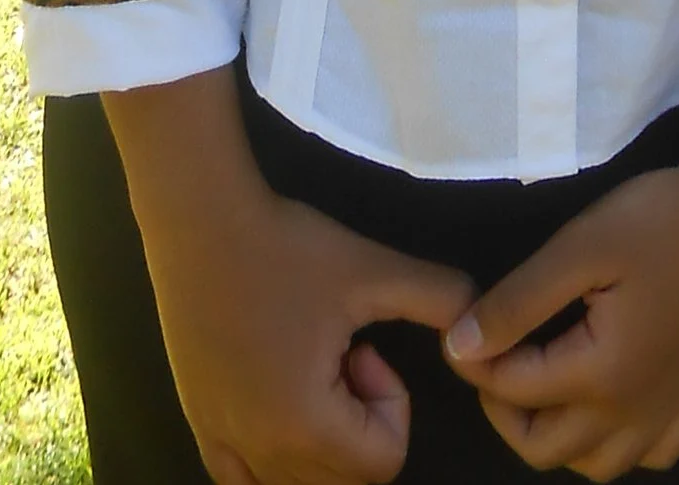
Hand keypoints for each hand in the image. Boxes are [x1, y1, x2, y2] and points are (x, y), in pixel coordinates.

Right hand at [106, 73, 473, 484]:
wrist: (201, 219)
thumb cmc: (285, 246)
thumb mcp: (370, 268)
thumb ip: (437, 296)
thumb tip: (479, 320)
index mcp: (306, 424)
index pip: (383, 462)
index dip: (391, 403)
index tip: (365, 346)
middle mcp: (261, 450)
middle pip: (344, 478)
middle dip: (358, 421)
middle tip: (339, 353)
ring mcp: (224, 442)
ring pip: (297, 482)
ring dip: (319, 436)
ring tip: (307, 366)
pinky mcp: (199, 425)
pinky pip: (244, 479)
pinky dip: (271, 458)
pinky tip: (273, 398)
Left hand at [440, 145, 678, 476]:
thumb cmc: (663, 218)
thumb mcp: (580, 247)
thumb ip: (518, 302)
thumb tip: (460, 346)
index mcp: (602, 375)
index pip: (513, 389)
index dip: (474, 360)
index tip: (456, 327)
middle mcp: (636, 412)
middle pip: (545, 447)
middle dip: (504, 409)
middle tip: (495, 354)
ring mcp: (673, 411)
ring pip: (597, 464)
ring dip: (557, 435)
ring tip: (543, 378)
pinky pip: (653, 454)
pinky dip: (621, 443)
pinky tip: (613, 398)